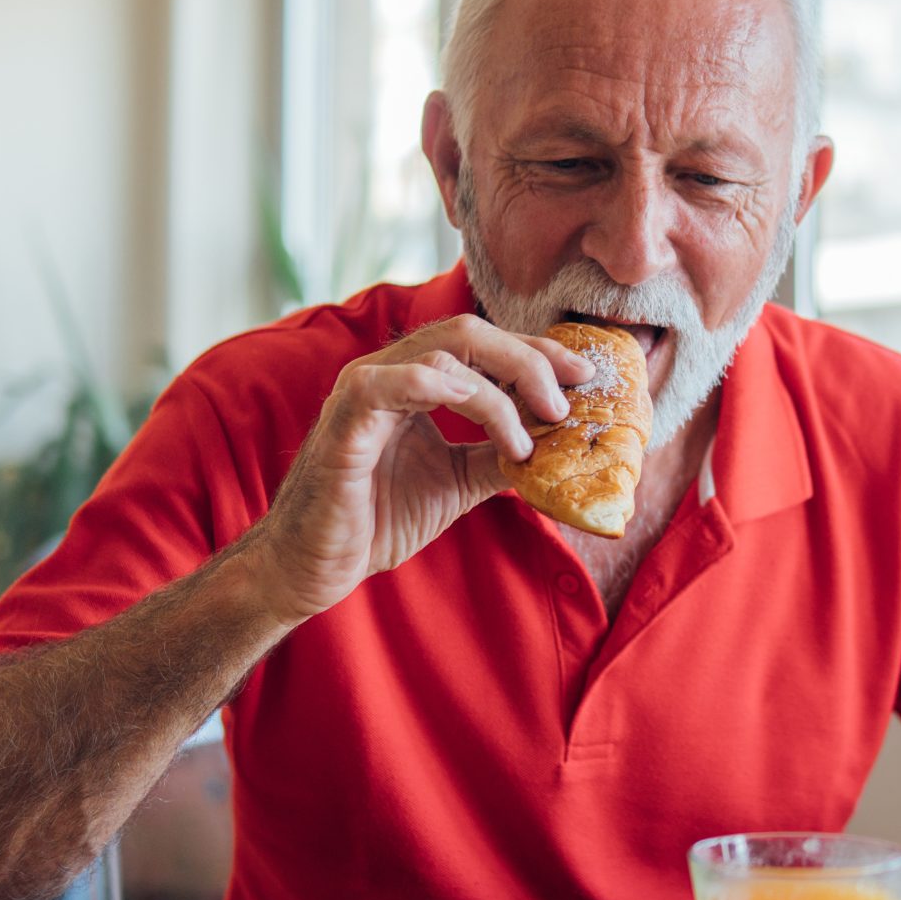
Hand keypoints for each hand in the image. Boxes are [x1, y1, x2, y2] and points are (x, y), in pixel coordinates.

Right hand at [241, 314, 592, 624]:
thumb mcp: (458, 482)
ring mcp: (364, 390)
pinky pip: (391, 382)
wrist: (316, 567)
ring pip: (444, 351)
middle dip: (529, 360)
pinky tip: (486, 416)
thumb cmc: (377, 518)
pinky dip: (445, 388)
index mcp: (415, 380)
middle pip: (471, 333)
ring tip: (527, 439)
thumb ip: (500, 455)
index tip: (585, 377)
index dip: (538, 353)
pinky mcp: (345, 420)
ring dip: (500, 392)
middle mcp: (390, 372)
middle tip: (565, 404)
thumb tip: (559, 444)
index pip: (485, 345)